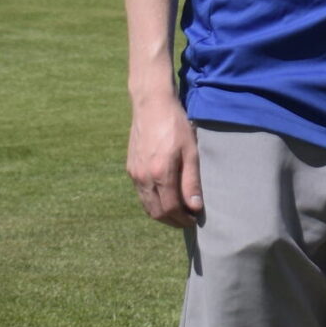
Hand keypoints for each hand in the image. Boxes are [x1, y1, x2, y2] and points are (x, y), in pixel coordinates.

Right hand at [127, 91, 204, 226]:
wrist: (151, 105)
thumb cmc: (175, 125)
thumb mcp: (191, 151)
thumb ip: (191, 181)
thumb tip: (195, 207)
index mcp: (160, 174)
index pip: (170, 209)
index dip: (183, 219)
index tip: (195, 220)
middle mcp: (143, 177)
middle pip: (156, 212)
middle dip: (173, 221)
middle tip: (188, 220)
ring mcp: (134, 173)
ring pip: (147, 205)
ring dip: (162, 213)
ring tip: (179, 211)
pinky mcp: (130, 168)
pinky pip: (141, 194)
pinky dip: (153, 202)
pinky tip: (165, 197)